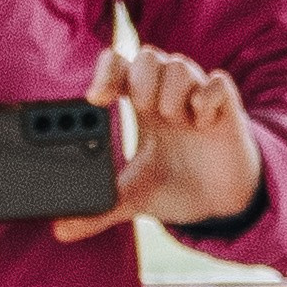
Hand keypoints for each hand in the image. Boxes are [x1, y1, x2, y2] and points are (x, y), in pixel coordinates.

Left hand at [53, 42, 261, 241]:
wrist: (219, 203)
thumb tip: (60, 230)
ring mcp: (196, 99)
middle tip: (143, 108)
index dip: (106, 73)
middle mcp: (166, 96)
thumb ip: (99, 210)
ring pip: (179, 64)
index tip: (97, 99)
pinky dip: (206, 97)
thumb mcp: (133, 200)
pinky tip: (201, 124)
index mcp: (140, 110)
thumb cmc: (174, 188)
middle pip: (147, 56)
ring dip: (171, 91)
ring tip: (176, 122)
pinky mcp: (226, 108)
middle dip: (140, 79)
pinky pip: (217, 82)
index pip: (119, 69)